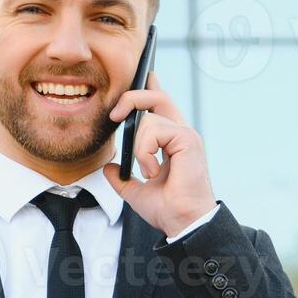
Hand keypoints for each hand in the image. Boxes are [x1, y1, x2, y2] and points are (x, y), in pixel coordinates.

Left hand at [103, 70, 216, 238]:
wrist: (183, 223)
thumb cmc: (168, 209)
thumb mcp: (136, 191)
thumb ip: (122, 177)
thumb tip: (109, 168)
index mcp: (173, 141)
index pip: (163, 104)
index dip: (151, 87)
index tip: (146, 74)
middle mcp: (182, 133)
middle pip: (157, 96)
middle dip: (133, 97)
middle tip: (114, 115)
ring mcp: (187, 134)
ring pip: (148, 119)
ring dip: (139, 147)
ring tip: (148, 172)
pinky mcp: (188, 140)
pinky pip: (154, 131)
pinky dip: (145, 152)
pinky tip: (153, 171)